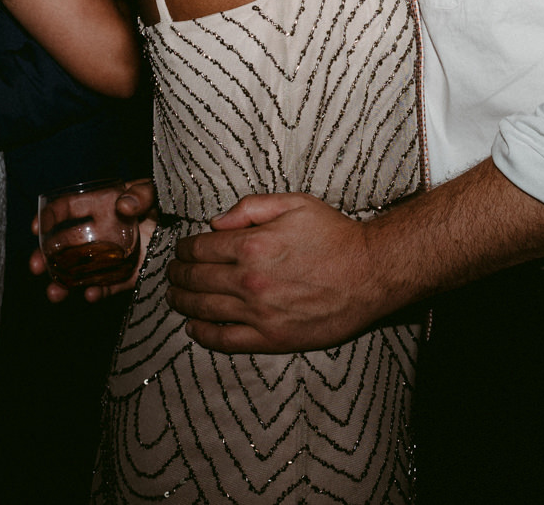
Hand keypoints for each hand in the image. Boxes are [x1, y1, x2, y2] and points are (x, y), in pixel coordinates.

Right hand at [29, 178, 157, 302]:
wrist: (185, 231)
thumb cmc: (165, 203)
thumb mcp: (154, 191)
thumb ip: (141, 194)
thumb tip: (123, 205)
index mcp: (100, 207)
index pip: (66, 209)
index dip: (48, 218)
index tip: (36, 229)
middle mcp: (99, 233)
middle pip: (63, 245)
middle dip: (45, 256)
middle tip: (35, 267)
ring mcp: (108, 257)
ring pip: (78, 272)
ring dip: (62, 282)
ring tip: (54, 294)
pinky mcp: (124, 276)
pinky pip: (106, 287)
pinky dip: (96, 292)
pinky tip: (90, 295)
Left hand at [165, 193, 386, 353]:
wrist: (370, 273)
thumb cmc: (335, 236)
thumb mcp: (294, 204)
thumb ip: (250, 207)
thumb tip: (215, 222)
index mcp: (253, 245)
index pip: (200, 248)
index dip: (184, 249)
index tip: (182, 250)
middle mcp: (250, 280)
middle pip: (195, 280)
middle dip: (177, 275)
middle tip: (172, 274)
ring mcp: (258, 313)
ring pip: (203, 310)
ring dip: (182, 303)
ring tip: (175, 297)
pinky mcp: (271, 339)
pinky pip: (224, 341)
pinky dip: (202, 334)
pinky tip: (194, 327)